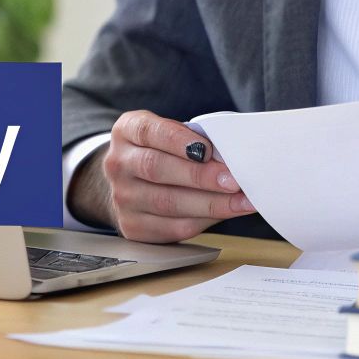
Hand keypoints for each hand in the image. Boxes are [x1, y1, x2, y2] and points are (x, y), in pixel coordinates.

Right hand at [69, 110, 254, 242]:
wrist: (131, 182)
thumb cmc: (162, 152)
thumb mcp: (169, 134)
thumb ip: (191, 140)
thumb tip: (229, 158)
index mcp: (126, 131)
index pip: (149, 131)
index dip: (179, 140)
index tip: (209, 149)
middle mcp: (118, 163)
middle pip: (156, 168)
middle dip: (199, 176)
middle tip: (233, 180)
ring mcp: (122, 197)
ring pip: (167, 202)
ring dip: (210, 203)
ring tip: (240, 201)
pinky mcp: (133, 226)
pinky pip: (172, 227)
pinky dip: (204, 221)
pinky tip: (225, 213)